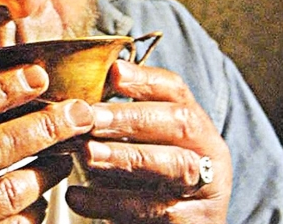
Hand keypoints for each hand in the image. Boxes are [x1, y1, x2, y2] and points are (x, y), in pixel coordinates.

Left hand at [66, 60, 231, 222]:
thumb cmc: (145, 182)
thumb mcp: (137, 147)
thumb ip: (117, 122)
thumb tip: (74, 96)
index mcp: (194, 124)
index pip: (176, 91)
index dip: (146, 79)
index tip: (114, 72)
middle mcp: (208, 152)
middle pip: (180, 123)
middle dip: (132, 117)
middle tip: (92, 118)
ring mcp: (207, 189)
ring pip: (174, 166)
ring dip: (126, 157)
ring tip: (87, 153)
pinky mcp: (193, 223)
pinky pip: (154, 209)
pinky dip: (111, 202)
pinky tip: (77, 196)